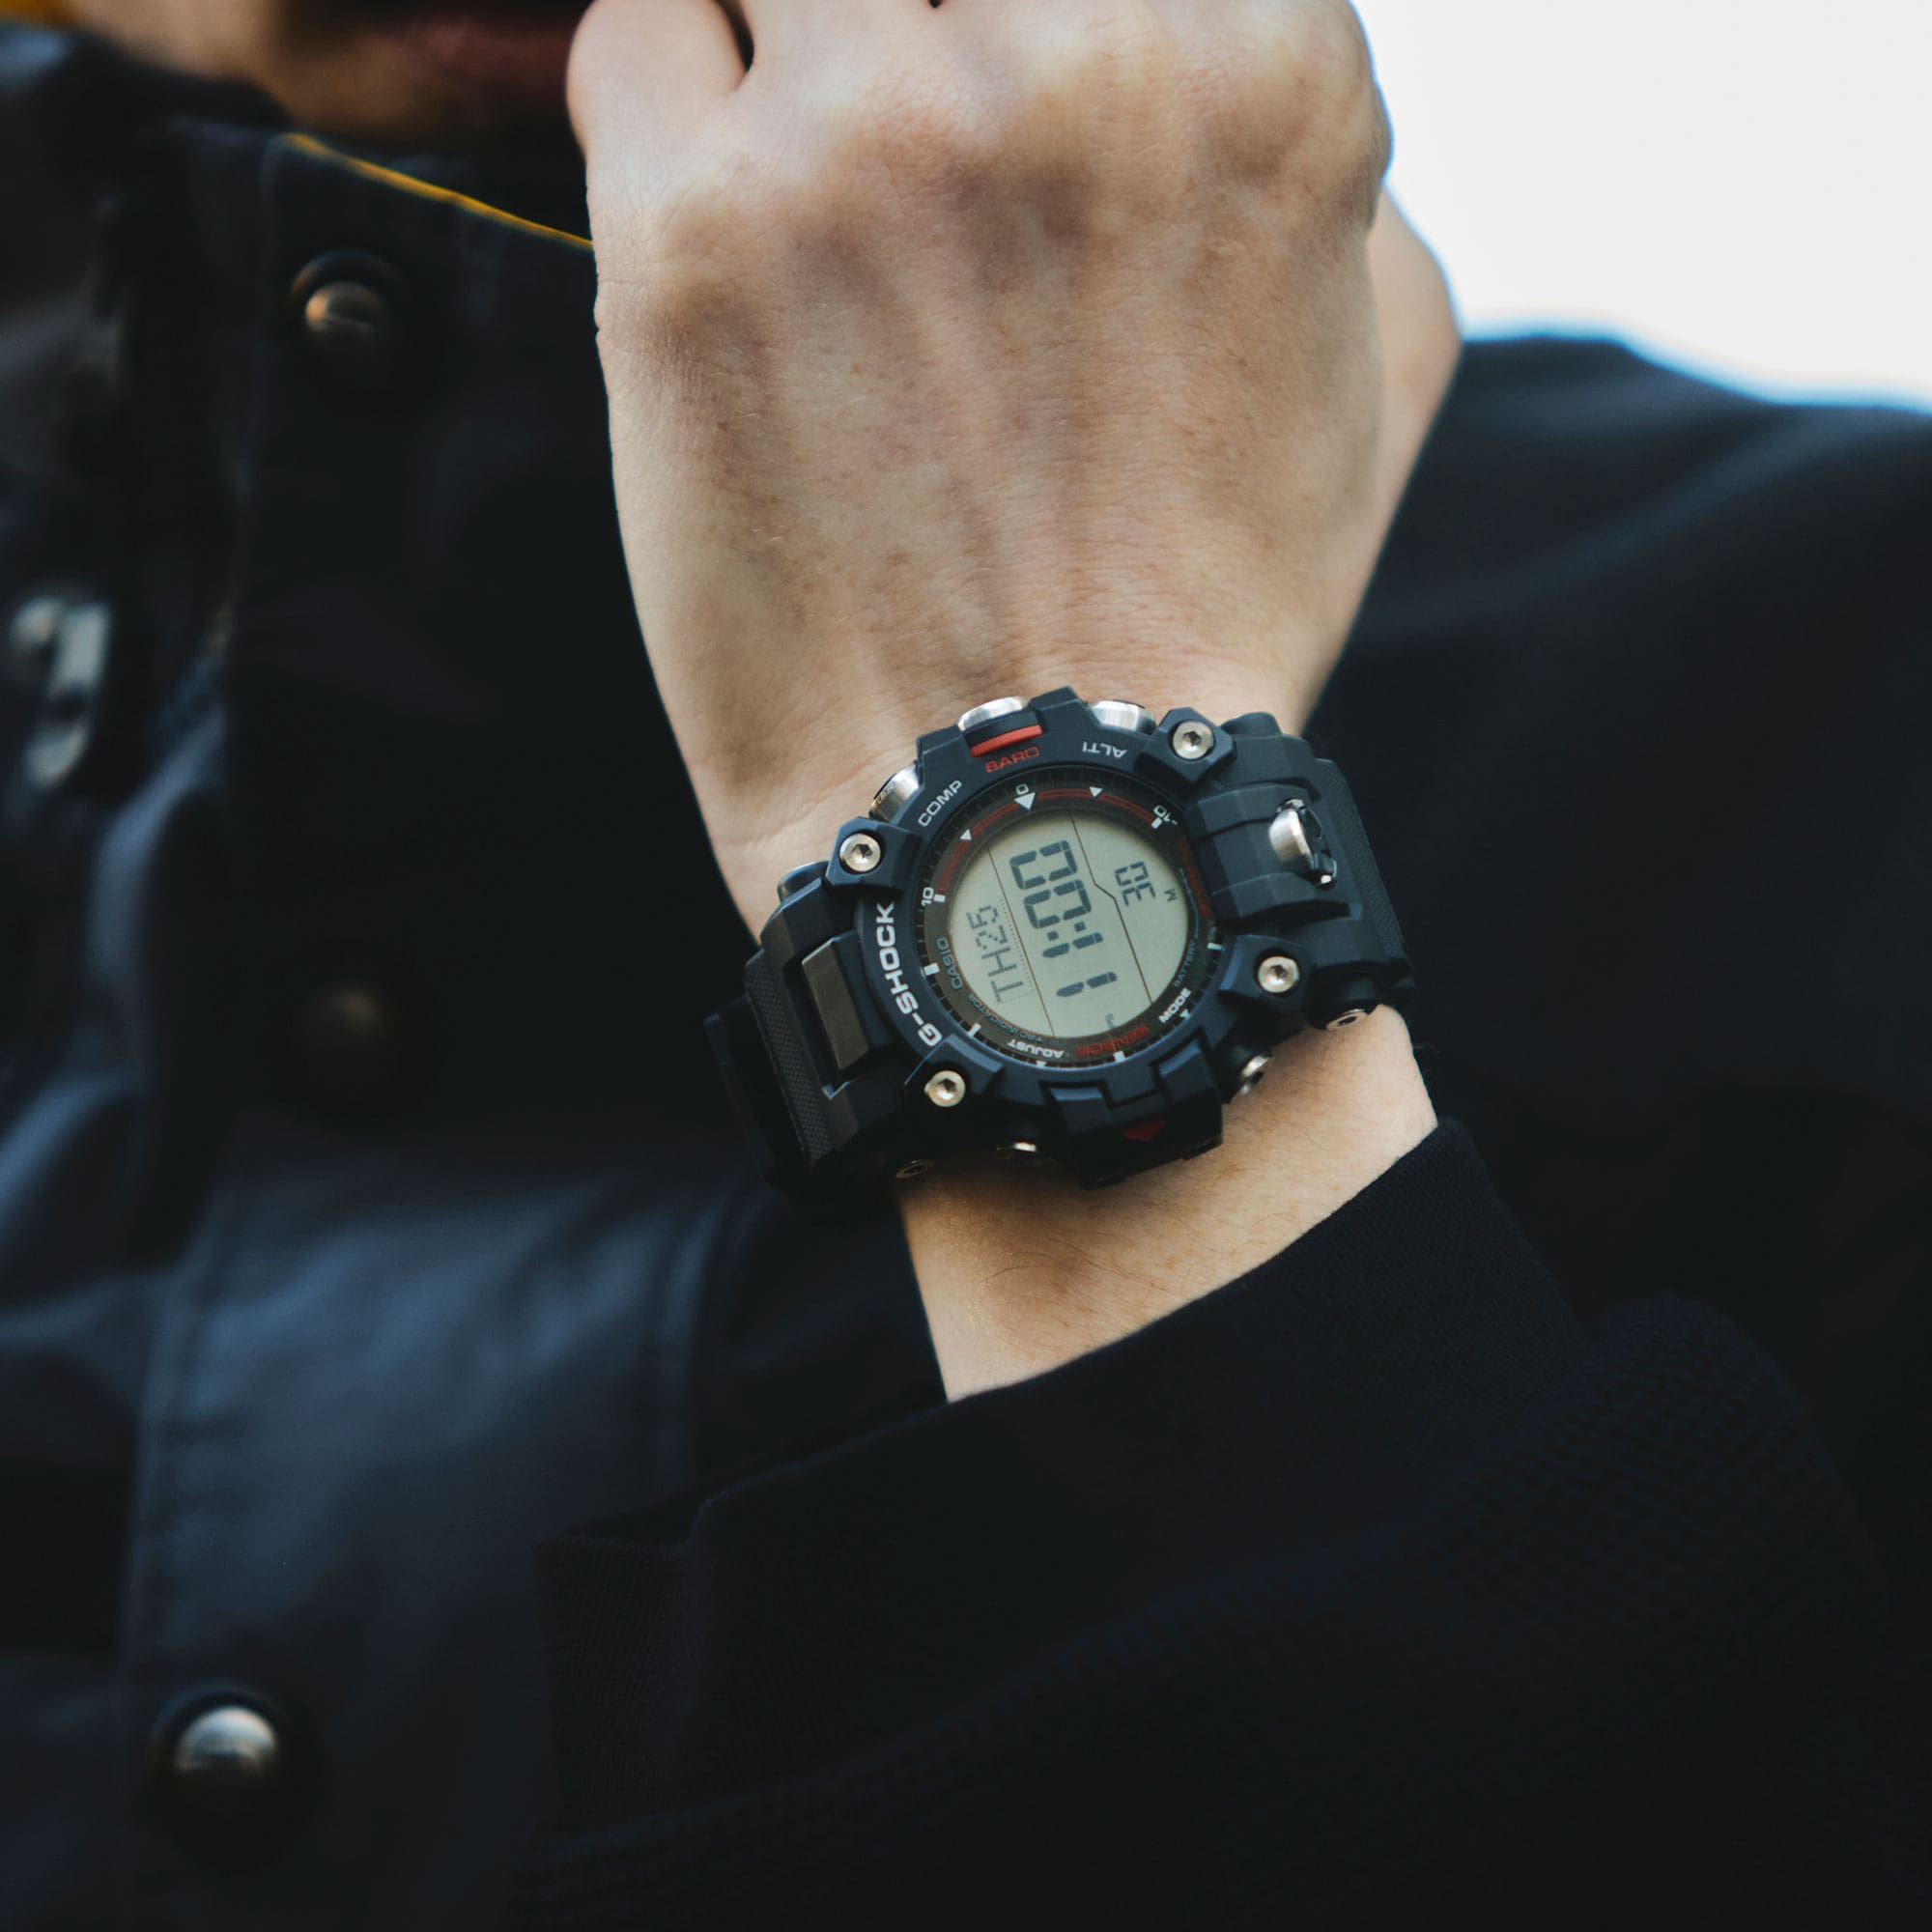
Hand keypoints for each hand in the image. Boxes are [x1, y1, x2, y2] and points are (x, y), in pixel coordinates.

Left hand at [569, 0, 1457, 934]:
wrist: (1032, 804)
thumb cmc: (1210, 607)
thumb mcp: (1381, 356)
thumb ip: (1333, 134)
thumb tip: (1242, 30)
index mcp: (1258, 69)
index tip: (1013, 41)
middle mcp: (1066, 59)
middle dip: (923, 1)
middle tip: (907, 86)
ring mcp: (862, 139)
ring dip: (799, 14)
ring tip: (818, 138)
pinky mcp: (686, 237)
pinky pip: (635, 18)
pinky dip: (673, 66)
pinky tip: (721, 182)